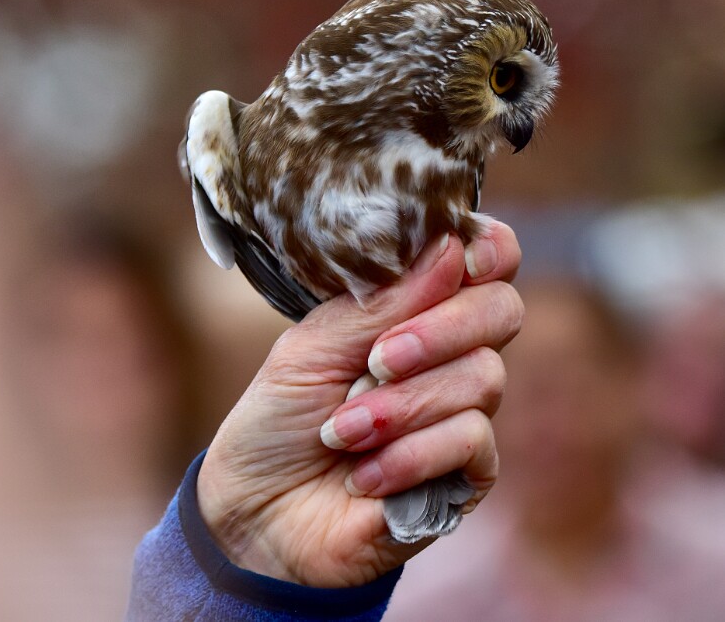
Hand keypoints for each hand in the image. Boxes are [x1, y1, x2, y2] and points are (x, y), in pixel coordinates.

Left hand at [196, 222, 522, 586]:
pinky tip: (364, 475)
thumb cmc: (276, 423)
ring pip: (483, 377)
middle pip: (501, 309)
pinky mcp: (466, 475)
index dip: (485, 250)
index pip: (483, 261)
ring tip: (340, 433)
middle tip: (376, 360)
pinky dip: (411, 454)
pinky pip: (473, 440)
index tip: (458, 260)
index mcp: (409, 312)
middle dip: (439, 330)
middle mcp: (447, 356)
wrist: (256, 514)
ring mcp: (461, 413)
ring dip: (401, 407)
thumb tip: (451, 244)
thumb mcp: (309, 350)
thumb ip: (378, 304)